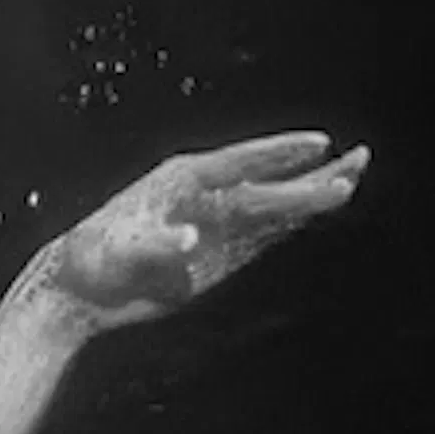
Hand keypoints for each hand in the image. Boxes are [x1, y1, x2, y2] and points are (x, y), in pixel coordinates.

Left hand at [36, 129, 370, 330]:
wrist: (75, 289)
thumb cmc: (93, 260)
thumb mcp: (121, 253)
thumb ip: (158, 246)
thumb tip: (192, 240)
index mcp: (182, 181)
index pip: (241, 165)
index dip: (280, 155)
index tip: (318, 145)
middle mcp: (203, 197)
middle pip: (267, 184)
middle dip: (311, 175)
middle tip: (358, 160)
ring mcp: (210, 226)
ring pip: (270, 209)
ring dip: (309, 198)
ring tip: (351, 181)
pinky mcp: (212, 257)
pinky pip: (258, 238)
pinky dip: (287, 226)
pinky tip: (316, 213)